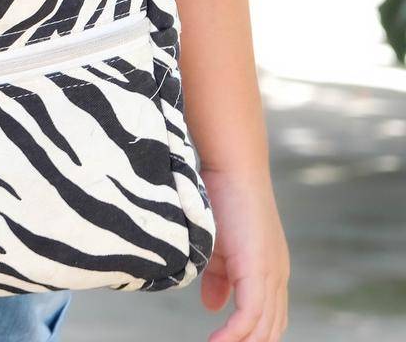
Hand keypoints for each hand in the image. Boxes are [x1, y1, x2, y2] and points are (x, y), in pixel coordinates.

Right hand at [200, 167, 288, 341]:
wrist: (232, 168)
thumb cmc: (221, 199)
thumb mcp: (217, 246)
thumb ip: (218, 278)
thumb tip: (214, 307)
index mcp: (271, 272)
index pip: (269, 320)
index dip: (250, 338)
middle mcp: (278, 278)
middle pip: (270, 330)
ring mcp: (271, 275)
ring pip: (263, 327)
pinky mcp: (259, 270)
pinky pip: (250, 315)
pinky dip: (234, 334)